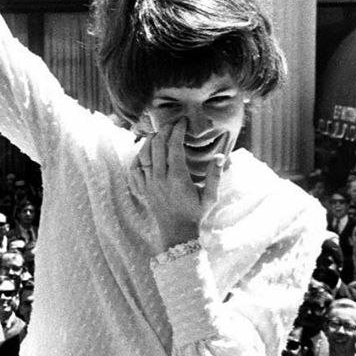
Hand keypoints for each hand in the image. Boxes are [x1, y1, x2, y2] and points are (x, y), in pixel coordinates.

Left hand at [129, 119, 223, 249]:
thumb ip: (215, 176)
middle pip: (157, 146)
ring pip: (144, 155)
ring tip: (158, 133)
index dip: (177, 131)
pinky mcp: (142, 189)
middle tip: (171, 124)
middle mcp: (160, 179)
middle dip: (164, 131)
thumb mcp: (211, 197)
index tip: (182, 122)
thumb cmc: (196, 214)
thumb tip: (221, 156)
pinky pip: (134, 169)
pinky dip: (137, 157)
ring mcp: (149, 184)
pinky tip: (143, 150)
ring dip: (150, 141)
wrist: (177, 232)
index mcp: (178, 178)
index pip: (174, 146)